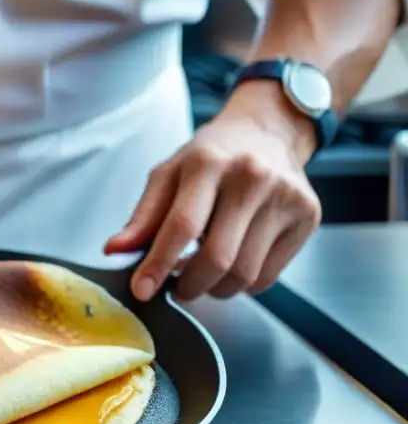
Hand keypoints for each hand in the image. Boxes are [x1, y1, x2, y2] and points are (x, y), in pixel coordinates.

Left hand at [104, 83, 322, 301]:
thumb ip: (142, 216)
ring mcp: (285, 197)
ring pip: (243, 274)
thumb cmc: (211, 157)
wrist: (268, 133)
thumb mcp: (168, 175)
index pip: (182, 225)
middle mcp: (252, 177)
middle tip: (176, 288)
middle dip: (188, 286)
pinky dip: (242, 284)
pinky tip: (232, 264)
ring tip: (202, 274)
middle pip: (217, 258)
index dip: (158, 264)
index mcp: (208, 163)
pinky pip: (268, 276)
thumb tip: (115, 250)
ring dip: (214, 288)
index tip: (142, 290)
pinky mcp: (308, 216)